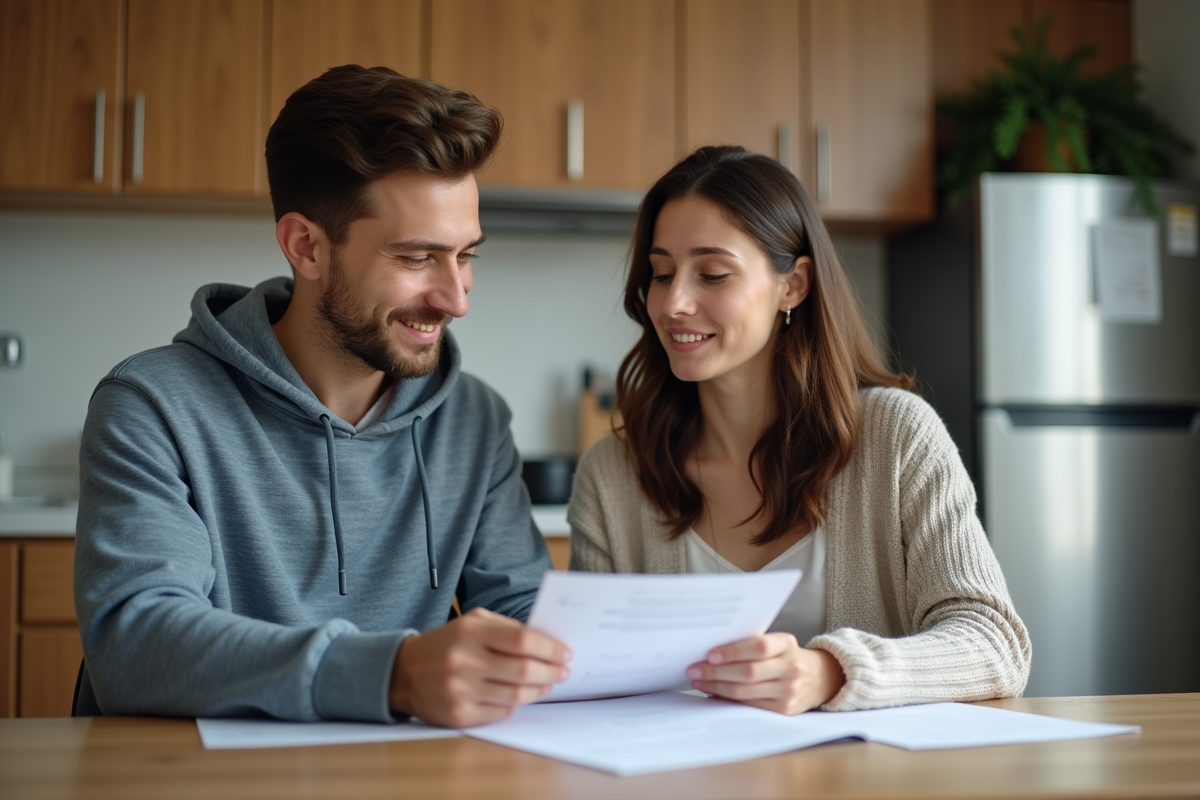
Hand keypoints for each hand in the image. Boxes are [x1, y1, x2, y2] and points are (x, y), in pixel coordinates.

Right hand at [389, 607, 570, 727]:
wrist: (404, 672)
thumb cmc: (447, 644)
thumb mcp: (472, 623)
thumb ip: (506, 629)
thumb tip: (546, 643)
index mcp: (470, 632)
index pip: (522, 641)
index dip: (549, 649)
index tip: (565, 653)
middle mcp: (464, 661)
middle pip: (523, 670)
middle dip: (551, 671)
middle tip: (563, 671)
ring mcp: (460, 691)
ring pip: (516, 694)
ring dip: (540, 690)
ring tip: (549, 683)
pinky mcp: (459, 715)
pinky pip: (501, 711)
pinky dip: (517, 703)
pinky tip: (523, 695)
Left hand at [687, 633, 844, 714]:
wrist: (819, 678)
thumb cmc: (786, 656)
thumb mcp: (778, 643)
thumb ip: (752, 644)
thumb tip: (712, 652)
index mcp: (786, 644)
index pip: (759, 647)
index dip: (733, 651)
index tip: (710, 654)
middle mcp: (790, 668)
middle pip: (748, 672)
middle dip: (716, 671)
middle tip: (694, 669)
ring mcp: (788, 691)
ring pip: (745, 692)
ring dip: (717, 686)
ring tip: (698, 681)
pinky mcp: (784, 710)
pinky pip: (749, 706)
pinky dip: (727, 699)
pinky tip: (713, 692)